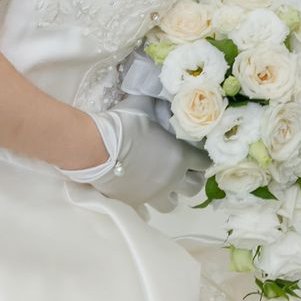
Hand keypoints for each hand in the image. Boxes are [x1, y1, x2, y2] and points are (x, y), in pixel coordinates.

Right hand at [67, 85, 210, 211]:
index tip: (197, 154)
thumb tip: (165, 90)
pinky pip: (147, 210)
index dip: (202, 158)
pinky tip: (144, 193)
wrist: (96, 147)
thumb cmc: (124, 125)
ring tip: (165, 185)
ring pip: (173, 203)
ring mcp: (153, 194)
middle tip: (184, 171)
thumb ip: (158, 102)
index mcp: (180, 156)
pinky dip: (148, 203)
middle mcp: (172, 179)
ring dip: (172, 195)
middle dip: (192, 179)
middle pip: (194, 187)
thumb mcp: (144, 106)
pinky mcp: (135, 202)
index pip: (204, 162)